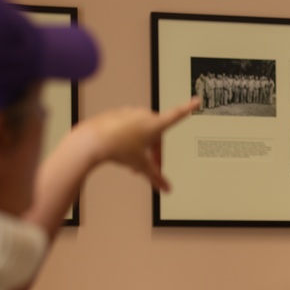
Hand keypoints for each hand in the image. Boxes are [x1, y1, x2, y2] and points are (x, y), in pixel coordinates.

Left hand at [75, 97, 200, 191]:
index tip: (197, 100)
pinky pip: (127, 127)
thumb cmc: (118, 149)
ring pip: (141, 132)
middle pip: (156, 134)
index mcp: (155, 125)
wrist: (92, 141)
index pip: (177, 116)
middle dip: (154, 151)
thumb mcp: (141, 166)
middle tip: (149, 168)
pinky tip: (119, 150)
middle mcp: (143, 115)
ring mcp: (129, 114)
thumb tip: (166, 189)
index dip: (188, 109)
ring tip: (131, 161)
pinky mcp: (116, 115)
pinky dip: (128, 139)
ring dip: (141, 147)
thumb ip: (156, 177)